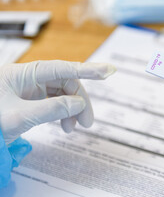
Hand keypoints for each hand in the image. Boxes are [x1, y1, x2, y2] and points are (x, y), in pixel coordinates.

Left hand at [0, 60, 115, 143]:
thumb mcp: (20, 116)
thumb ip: (53, 108)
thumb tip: (79, 104)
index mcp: (25, 74)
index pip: (63, 68)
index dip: (88, 70)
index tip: (108, 71)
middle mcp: (30, 79)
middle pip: (66, 84)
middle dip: (79, 102)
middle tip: (87, 123)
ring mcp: (31, 91)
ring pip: (62, 95)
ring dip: (72, 110)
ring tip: (73, 128)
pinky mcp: (31, 102)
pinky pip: (55, 104)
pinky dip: (62, 115)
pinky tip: (64, 126)